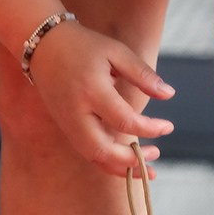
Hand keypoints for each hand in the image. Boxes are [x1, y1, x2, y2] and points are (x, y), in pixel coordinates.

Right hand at [28, 20, 175, 177]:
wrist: (44, 48)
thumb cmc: (84, 46)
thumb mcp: (116, 52)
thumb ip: (143, 75)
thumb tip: (169, 95)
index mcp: (92, 91)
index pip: (124, 121)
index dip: (149, 128)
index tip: (168, 127)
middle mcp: (77, 113)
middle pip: (104, 150)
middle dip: (131, 159)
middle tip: (156, 154)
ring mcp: (69, 125)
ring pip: (94, 157)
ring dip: (119, 168)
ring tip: (144, 168)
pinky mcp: (67, 129)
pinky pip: (87, 153)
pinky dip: (107, 162)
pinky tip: (125, 161)